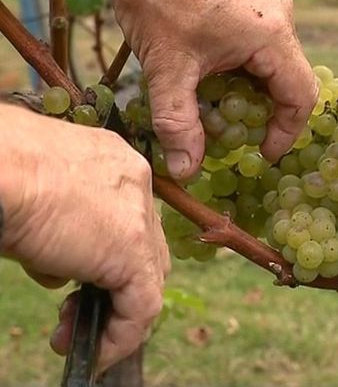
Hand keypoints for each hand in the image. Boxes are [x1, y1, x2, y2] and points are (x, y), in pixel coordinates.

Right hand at [0, 104, 169, 372]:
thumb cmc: (3, 173)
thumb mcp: (37, 200)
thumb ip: (60, 231)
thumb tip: (59, 270)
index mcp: (115, 163)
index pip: (129, 219)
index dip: (109, 257)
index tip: (78, 281)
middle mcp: (136, 184)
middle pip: (144, 248)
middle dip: (112, 287)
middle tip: (73, 312)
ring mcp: (138, 217)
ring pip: (147, 277)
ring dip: (113, 313)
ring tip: (70, 333)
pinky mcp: (131, 252)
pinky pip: (141, 305)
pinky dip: (120, 335)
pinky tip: (94, 351)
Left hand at [108, 0, 317, 178]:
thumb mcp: (166, 63)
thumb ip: (178, 121)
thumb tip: (186, 169)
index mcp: (271, 35)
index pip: (301, 96)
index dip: (285, 132)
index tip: (261, 152)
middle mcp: (279, 16)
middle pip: (288, 79)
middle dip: (262, 112)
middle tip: (233, 131)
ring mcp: (268, 1)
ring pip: (273, 60)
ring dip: (249, 87)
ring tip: (214, 98)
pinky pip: (259, 40)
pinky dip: (242, 63)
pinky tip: (210, 65)